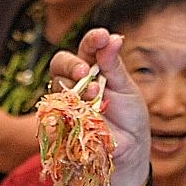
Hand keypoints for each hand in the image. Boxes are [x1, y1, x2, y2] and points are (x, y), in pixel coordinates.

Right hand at [49, 28, 149, 185]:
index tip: (102, 36)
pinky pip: (56, 109)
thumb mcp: (127, 88)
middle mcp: (76, 81)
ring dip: (75, 87)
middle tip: (85, 70)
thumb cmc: (130, 116)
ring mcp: (66, 101)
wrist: (129, 149)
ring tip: (95, 94)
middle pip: (60, 62)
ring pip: (57, 84)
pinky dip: (69, 108)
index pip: (86, 48)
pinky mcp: (60, 121)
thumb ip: (114, 65)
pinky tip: (84, 112)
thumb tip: (113, 38)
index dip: (92, 40)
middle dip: (72, 64)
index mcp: (94, 67)